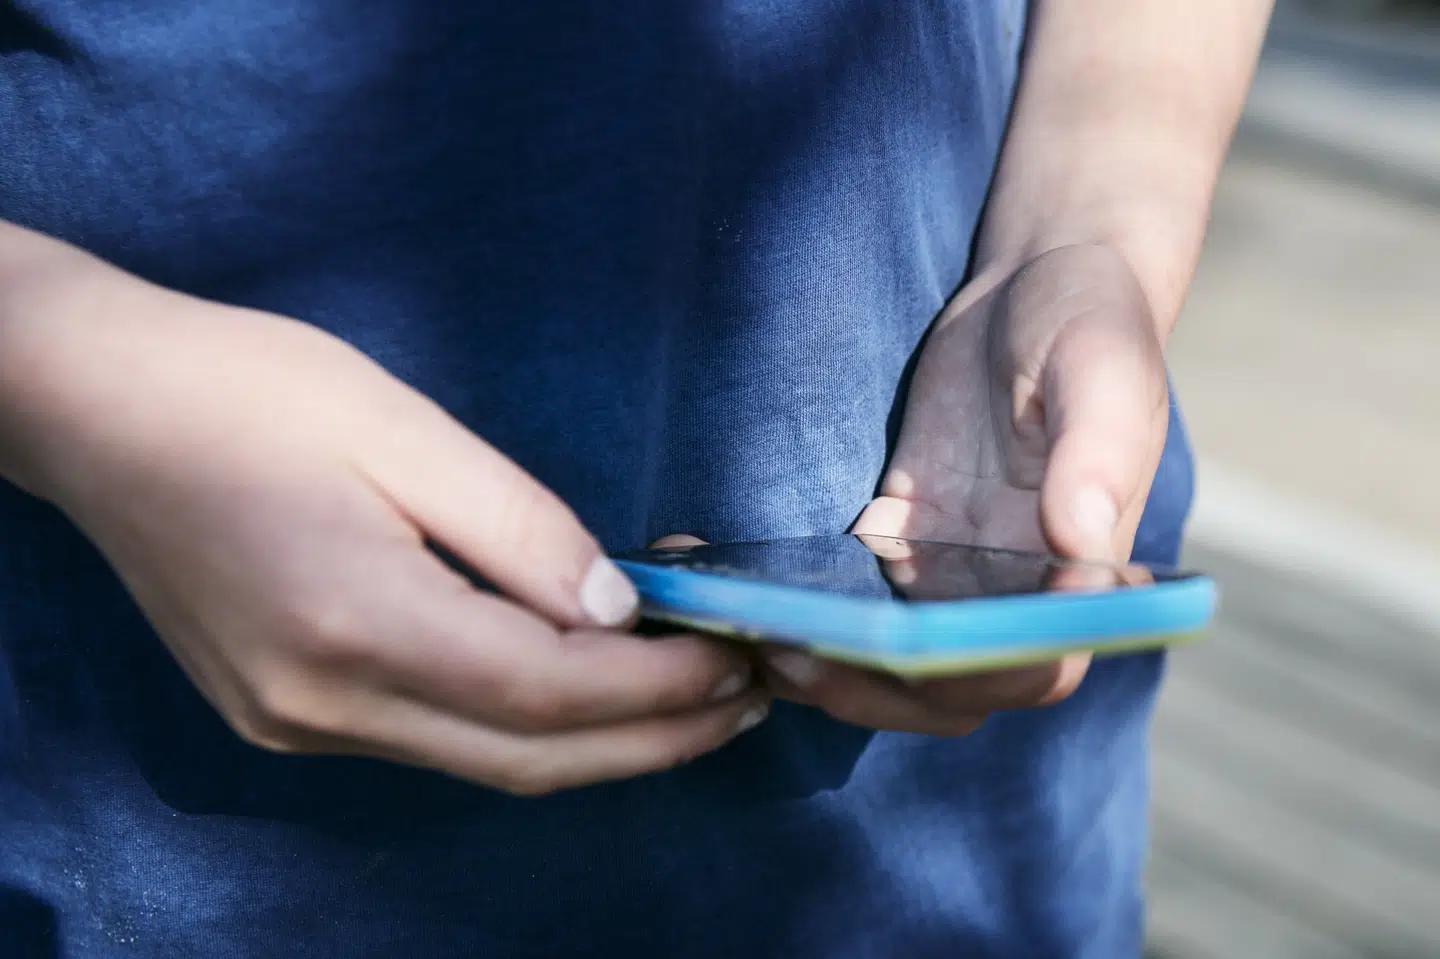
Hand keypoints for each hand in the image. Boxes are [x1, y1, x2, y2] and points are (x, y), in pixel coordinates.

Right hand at [0, 234, 767, 794]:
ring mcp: (296, 726)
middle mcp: (327, 707)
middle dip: (654, 741)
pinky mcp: (281, 716)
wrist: (94, 411)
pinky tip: (580, 692)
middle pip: (529, 758)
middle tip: (747, 702)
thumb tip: (616, 610)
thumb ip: (520, 529)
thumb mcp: (401, 430)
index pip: (552, 692)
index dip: (662, 689)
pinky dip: (525, 727)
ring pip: (486, 763)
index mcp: (360, 625)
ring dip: (597, 743)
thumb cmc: (248, 391)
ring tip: (691, 702)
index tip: (745, 660)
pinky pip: (435, 742)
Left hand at [766, 244, 1168, 733]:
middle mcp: (1014, 595)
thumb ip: (1097, 457)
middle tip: (788, 649)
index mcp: (1084, 577)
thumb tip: (1080, 546)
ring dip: (824, 660)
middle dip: (866, 683)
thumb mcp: (1104, 372)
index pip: (1030, 667)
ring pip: (887, 658)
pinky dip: (801, 609)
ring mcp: (951, 574)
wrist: (1032, 286)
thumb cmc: (1090, 322)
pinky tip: (736, 593)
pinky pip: (849, 597)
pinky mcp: (900, 541)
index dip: (963, 677)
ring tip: (747, 631)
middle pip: (943, 686)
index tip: (889, 652)